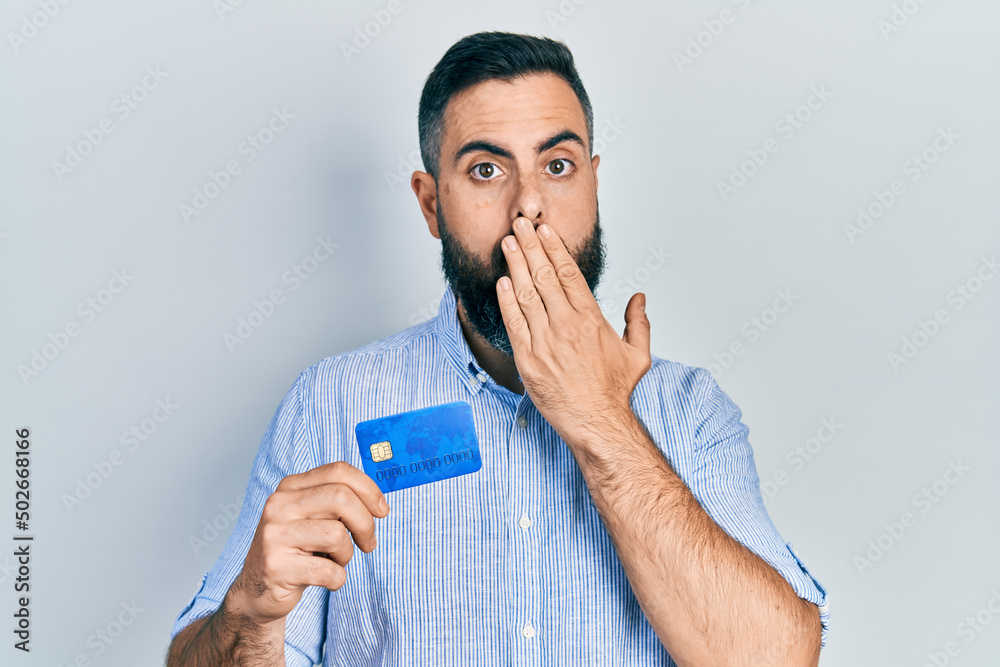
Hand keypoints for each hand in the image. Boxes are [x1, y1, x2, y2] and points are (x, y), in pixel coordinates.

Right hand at [227, 461, 389, 624]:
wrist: (258, 590)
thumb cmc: (297, 549)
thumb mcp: (314, 517)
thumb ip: (338, 502)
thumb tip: (378, 504)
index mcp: (291, 487)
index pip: (338, 471)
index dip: (368, 489)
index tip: (382, 510)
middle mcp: (279, 505)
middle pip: (341, 497)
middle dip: (365, 523)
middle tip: (367, 542)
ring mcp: (275, 536)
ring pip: (337, 535)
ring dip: (347, 554)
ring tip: (336, 560)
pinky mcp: (277, 567)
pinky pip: (328, 571)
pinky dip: (337, 578)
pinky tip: (326, 579)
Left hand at [496, 217, 651, 440]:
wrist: (596, 423)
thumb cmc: (615, 391)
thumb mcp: (639, 354)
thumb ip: (638, 322)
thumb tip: (639, 297)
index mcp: (591, 319)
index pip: (568, 274)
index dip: (554, 248)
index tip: (544, 230)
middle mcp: (566, 325)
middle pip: (544, 276)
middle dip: (530, 247)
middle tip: (519, 225)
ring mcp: (545, 342)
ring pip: (526, 295)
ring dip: (515, 265)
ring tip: (507, 243)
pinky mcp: (528, 360)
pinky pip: (514, 324)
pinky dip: (507, 301)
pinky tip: (502, 282)